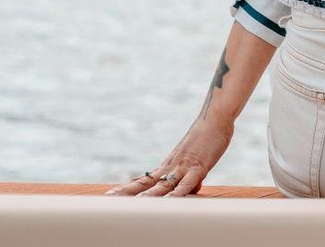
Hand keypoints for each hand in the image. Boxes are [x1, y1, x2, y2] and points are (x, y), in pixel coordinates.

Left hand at [106, 118, 232, 197]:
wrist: (216, 116)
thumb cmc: (208, 136)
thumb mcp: (197, 160)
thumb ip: (191, 176)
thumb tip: (193, 188)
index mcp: (168, 165)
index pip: (144, 179)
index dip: (128, 187)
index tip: (110, 195)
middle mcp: (171, 166)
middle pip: (146, 183)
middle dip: (127, 193)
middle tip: (108, 200)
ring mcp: (183, 167)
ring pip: (162, 186)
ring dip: (148, 197)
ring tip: (133, 207)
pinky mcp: (198, 167)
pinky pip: (186, 185)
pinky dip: (178, 196)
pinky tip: (170, 204)